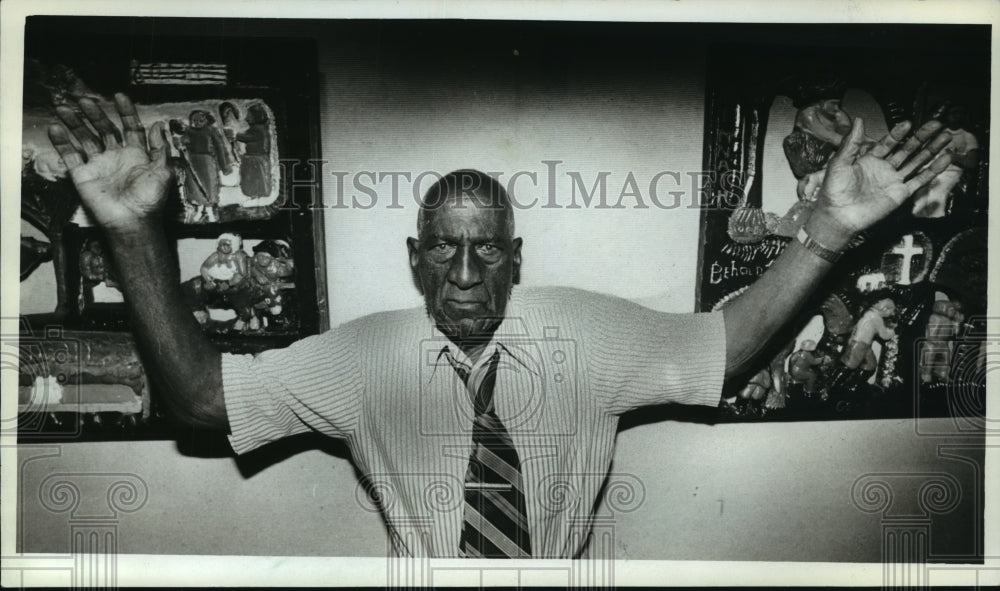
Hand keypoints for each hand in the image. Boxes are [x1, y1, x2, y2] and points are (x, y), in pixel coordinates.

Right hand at [48, 93, 171, 232]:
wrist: (132, 221)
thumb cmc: (150, 200)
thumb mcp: (163, 172)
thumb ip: (160, 148)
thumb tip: (158, 125)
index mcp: (136, 154)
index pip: (130, 127)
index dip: (126, 112)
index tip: (119, 96)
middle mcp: (116, 156)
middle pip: (104, 129)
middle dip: (95, 114)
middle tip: (85, 100)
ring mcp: (98, 164)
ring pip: (84, 137)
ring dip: (74, 122)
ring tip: (64, 108)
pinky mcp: (83, 175)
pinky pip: (70, 155)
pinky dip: (61, 142)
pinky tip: (55, 128)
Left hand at [807, 118, 951, 249]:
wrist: (838, 216)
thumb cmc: (834, 192)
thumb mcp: (839, 163)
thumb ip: (851, 143)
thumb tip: (858, 121)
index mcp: (869, 160)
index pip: (888, 142)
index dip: (898, 133)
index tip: (908, 123)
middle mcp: (883, 169)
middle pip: (907, 149)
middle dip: (922, 137)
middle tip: (936, 124)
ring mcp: (893, 181)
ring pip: (917, 162)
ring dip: (931, 150)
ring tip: (946, 137)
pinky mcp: (900, 194)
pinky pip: (920, 180)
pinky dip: (933, 170)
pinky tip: (945, 158)